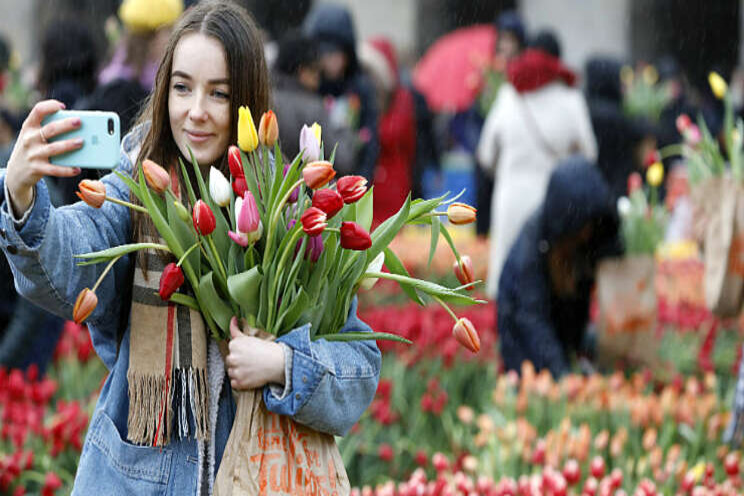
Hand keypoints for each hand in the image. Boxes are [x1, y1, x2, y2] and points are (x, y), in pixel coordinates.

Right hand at [5, 100, 82, 215]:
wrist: (16, 171)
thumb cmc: (33, 149)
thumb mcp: (34, 136)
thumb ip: (49, 130)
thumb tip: (78, 128)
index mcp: (29, 127)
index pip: (38, 111)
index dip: (50, 106)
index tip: (62, 106)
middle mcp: (30, 138)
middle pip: (50, 129)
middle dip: (65, 125)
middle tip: (79, 122)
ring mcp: (33, 154)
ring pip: (54, 148)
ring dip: (69, 145)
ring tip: (81, 142)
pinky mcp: (37, 168)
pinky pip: (55, 169)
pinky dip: (67, 170)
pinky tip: (77, 169)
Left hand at [225, 316, 285, 390]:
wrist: (278, 362)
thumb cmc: (266, 349)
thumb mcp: (249, 337)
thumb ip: (236, 330)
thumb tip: (233, 319)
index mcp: (234, 345)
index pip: (231, 349)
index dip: (240, 352)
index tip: (248, 353)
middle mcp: (232, 358)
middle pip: (230, 361)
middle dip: (238, 361)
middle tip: (250, 361)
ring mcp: (236, 371)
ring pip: (231, 372)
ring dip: (239, 371)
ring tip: (251, 368)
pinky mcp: (239, 382)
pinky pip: (234, 383)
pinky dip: (240, 381)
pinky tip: (249, 376)